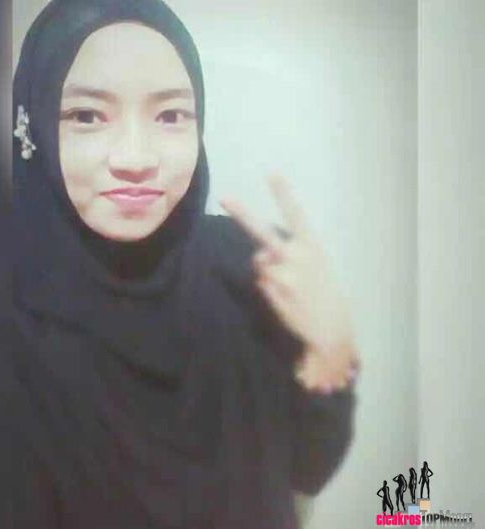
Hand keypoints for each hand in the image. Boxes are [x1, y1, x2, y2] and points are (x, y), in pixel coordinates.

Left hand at [221, 175, 358, 393]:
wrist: (330, 328)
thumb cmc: (324, 293)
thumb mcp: (316, 266)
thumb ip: (289, 255)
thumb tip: (260, 256)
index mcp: (312, 246)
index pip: (296, 215)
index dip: (284, 194)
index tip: (272, 173)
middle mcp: (296, 257)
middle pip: (263, 232)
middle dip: (242, 214)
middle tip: (224, 197)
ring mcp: (283, 274)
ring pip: (259, 263)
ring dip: (266, 270)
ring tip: (287, 285)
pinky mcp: (272, 290)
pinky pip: (260, 281)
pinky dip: (266, 286)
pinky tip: (283, 296)